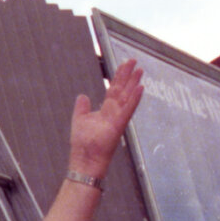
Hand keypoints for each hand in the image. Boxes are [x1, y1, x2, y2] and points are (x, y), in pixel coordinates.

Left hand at [68, 58, 142, 178]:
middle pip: (122, 90)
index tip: (125, 64)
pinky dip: (134, 98)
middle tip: (135, 61)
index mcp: (106, 111)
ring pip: (127, 96)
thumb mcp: (80, 120)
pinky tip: (140, 88)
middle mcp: (114, 113)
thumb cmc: (83, 143)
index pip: (113, 89)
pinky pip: (128, 109)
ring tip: (140, 70)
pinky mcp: (119, 125)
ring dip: (133, 83)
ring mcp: (118, 118)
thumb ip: (82, 107)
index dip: (119, 77)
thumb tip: (83, 96)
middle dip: (128, 75)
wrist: (85, 159)